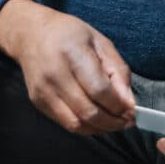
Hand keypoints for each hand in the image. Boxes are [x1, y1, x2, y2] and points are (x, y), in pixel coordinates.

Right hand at [0, 0, 133, 135]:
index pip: (99, 90)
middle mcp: (55, 75)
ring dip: (100, 129)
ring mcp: (44, 91)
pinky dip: (86, 127)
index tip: (133, 110)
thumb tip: (128, 102)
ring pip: (77, 124)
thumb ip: (117, 70)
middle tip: (128, 121)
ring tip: (115, 124)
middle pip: (88, 111)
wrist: (31, 35)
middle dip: (113, 122)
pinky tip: (97, 121)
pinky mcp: (38, 103)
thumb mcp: (100, 42)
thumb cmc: (70, 34)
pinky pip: (66, 124)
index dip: (119, 105)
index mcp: (73, 53)